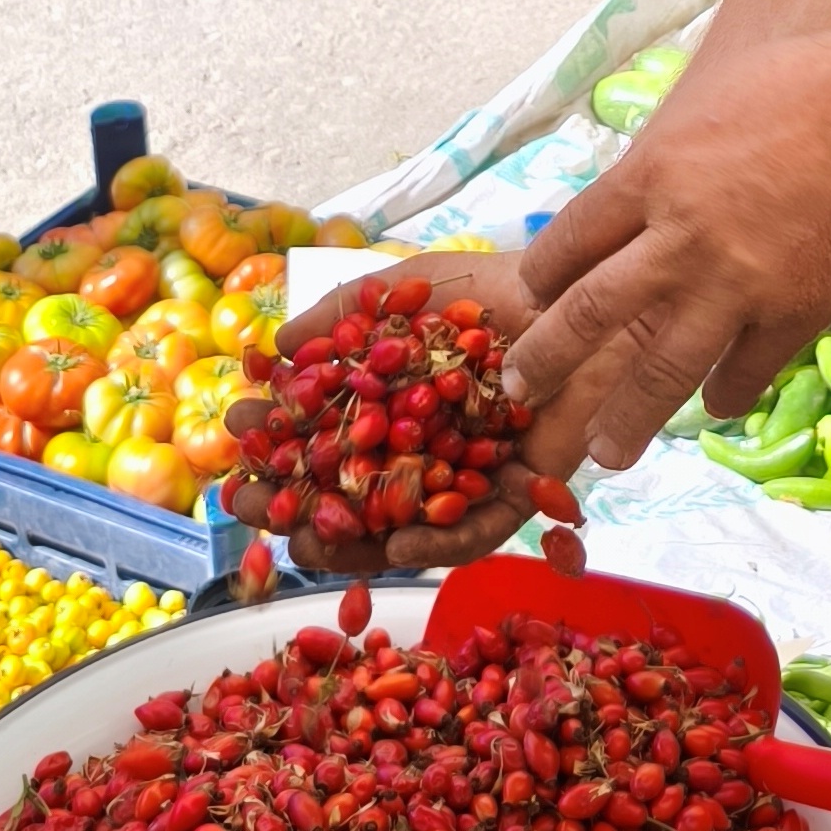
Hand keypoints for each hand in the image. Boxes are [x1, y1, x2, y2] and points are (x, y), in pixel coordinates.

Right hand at [258, 252, 642, 574]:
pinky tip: (396, 545)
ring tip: (305, 542)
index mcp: (395, 399)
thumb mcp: (413, 285)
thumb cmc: (507, 286)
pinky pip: (476, 531)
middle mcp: (425, 442)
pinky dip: (436, 542)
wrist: (598, 297)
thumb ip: (346, 310)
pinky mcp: (520, 493)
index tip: (232, 431)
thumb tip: (275, 345)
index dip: (276, 435)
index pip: (321, 428)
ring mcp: (468, 473)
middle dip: (292, 500)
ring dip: (350, 540)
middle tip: (246, 504)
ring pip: (401, 524)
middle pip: (348, 486)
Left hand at [510, 33, 830, 475]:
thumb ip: (659, 162)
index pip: (567, 244)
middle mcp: (679, 239)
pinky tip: (715, 405)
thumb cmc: (803, 86)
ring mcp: (736, 285)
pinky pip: (743, 376)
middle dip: (545, 362)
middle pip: (589, 315)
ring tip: (604, 454)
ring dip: (625, 419)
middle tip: (520, 393)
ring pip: (660, 371)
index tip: (532, 302)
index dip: (541, 281)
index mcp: (649, 175)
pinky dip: (725, 396)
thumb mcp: (704, 106)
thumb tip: (621, 201)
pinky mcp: (793, 315)